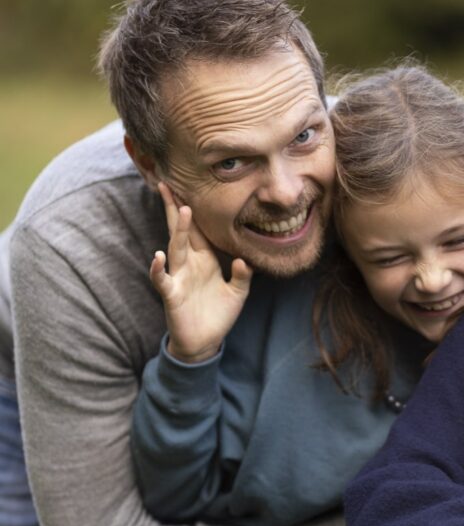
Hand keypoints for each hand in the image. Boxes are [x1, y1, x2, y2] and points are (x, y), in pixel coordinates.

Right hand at [150, 182, 251, 362]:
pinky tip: (157, 256)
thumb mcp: (238, 293)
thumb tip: (243, 260)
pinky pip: (163, 280)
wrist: (205, 342)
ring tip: (178, 209)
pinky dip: (158, 269)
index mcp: (205, 260)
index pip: (197, 229)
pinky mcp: (172, 295)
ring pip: (176, 248)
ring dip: (177, 229)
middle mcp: (189, 264)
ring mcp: (178, 277)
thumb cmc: (218, 314)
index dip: (191, 209)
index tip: (186, 185)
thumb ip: (243, 276)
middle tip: (168, 182)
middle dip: (175, 207)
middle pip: (181, 231)